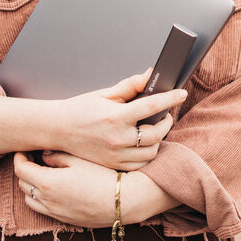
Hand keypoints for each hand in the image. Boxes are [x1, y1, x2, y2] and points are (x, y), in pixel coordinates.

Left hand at [15, 151, 115, 226]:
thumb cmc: (103, 176)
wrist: (123, 200)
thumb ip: (57, 156)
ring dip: (31, 187)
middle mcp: (47, 201)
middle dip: (24, 170)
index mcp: (47, 183)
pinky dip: (41, 198)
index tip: (24, 150)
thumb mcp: (79, 159)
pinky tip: (55, 188)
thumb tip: (44, 155)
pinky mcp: (65, 220)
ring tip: (42, 175)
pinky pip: (43, 209)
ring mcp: (55, 212)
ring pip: (30, 200)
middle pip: (23, 185)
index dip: (19, 158)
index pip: (21, 170)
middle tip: (33, 159)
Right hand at [49, 69, 185, 170]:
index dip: (170, 99)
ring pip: (151, 151)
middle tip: (166, 114)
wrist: (58, 129)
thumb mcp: (105, 93)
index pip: (151, 106)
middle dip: (167, 122)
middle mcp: (117, 138)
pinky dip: (147, 153)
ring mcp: (115, 155)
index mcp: (116, 117)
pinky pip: (140, 164)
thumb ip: (131, 85)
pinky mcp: (113, 165)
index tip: (181, 93)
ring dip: (158, 139)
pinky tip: (144, 143)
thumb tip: (151, 75)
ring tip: (155, 128)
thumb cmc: (81, 109)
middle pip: (156, 133)